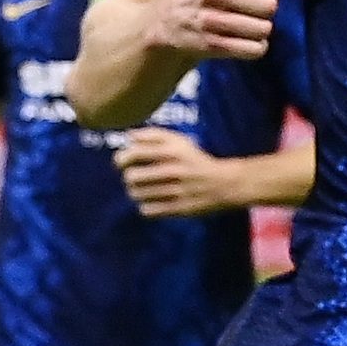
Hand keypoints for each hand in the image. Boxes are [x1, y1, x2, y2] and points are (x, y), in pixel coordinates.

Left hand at [115, 127, 229, 217]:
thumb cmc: (196, 159)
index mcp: (171, 151)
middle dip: (129, 178)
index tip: (122, 163)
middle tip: (134, 179)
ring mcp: (177, 191)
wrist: (225, 183)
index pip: (133, 154)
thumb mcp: (179, 141)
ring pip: (138, 194)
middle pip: (132, 177)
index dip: (121, 159)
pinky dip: (146, 207)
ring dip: (136, 192)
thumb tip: (128, 137)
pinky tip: (152, 202)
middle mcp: (173, 170)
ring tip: (143, 190)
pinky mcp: (180, 208)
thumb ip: (153, 135)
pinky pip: (149, 210)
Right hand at [150, 0, 310, 62]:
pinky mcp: (210, 45)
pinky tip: (244, 41)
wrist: (166, 23)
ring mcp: (209, 20)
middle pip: (269, 5)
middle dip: (268, 12)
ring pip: (264, 29)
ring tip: (247, 27)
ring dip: (262, 31)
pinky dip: (256, 48)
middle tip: (255, 12)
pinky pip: (255, 49)